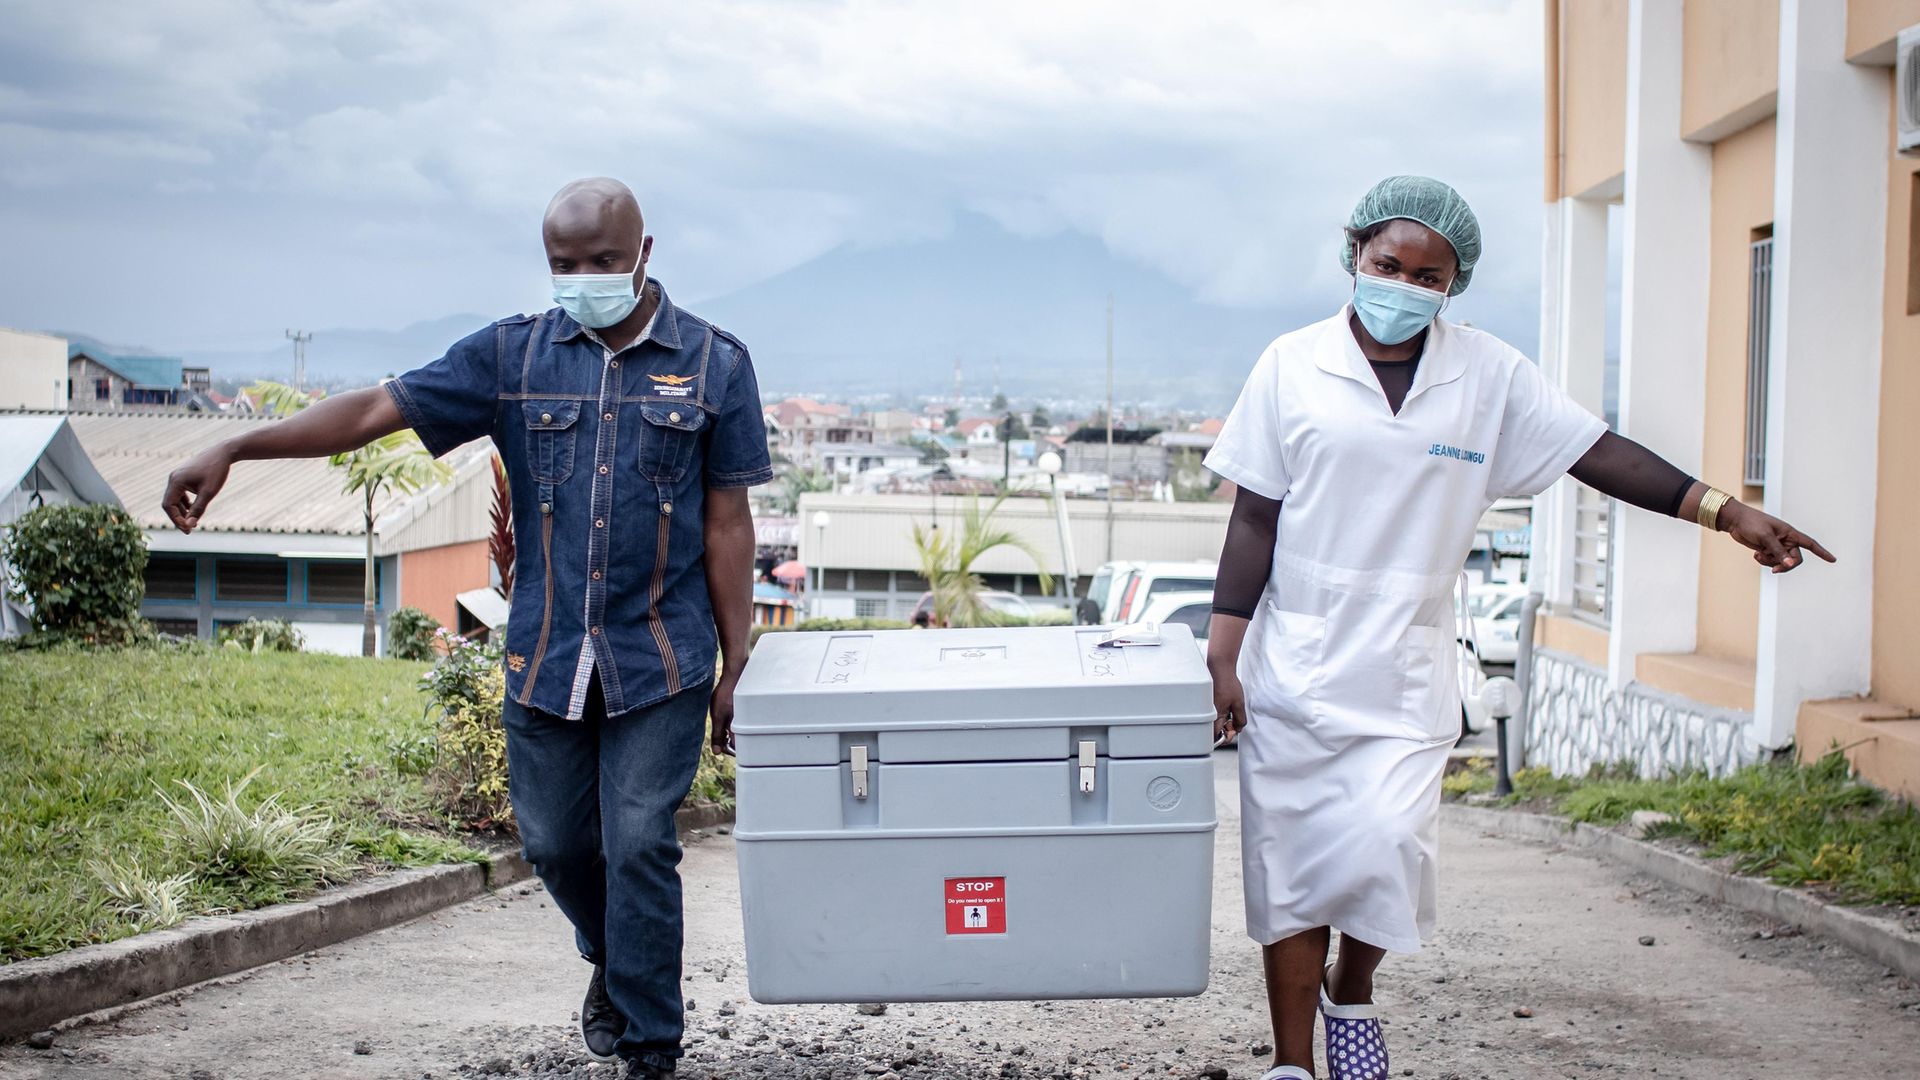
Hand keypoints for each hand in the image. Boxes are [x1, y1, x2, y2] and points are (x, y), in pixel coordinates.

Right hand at [162, 447, 233, 533]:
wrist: (223, 453)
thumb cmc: (217, 471)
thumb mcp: (209, 493)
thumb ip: (198, 509)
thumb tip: (189, 525)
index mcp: (175, 481)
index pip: (168, 506)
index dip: (176, 520)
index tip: (188, 530)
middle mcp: (173, 478)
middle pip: (170, 504)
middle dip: (178, 517)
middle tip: (189, 530)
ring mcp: (177, 477)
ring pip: (175, 499)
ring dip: (182, 511)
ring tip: (193, 523)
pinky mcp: (184, 476)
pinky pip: (180, 494)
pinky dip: (186, 503)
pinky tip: (195, 510)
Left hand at [709, 667, 740, 756]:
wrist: (734, 676)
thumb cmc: (726, 694)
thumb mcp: (718, 716)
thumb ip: (718, 735)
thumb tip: (717, 751)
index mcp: (740, 728)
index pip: (737, 750)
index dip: (727, 750)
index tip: (719, 745)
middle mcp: (747, 725)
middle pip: (738, 742)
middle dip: (727, 742)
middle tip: (719, 735)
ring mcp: (747, 717)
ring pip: (738, 732)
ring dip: (729, 733)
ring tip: (721, 724)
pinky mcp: (745, 711)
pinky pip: (739, 723)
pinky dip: (731, 724)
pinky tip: (725, 715)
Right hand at [1209, 659, 1247, 744]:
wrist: (1220, 668)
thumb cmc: (1228, 683)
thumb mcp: (1239, 704)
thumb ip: (1240, 719)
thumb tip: (1238, 728)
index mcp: (1215, 715)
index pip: (1216, 736)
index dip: (1226, 738)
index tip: (1233, 732)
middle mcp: (1208, 714)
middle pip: (1215, 731)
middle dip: (1226, 730)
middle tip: (1234, 722)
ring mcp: (1207, 709)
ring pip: (1215, 723)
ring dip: (1225, 722)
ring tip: (1231, 712)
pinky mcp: (1208, 704)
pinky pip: (1214, 715)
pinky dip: (1221, 715)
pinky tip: (1227, 707)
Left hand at [1719, 501, 1834, 573]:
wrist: (1735, 521)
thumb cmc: (1751, 523)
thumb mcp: (1765, 538)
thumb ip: (1778, 552)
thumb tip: (1791, 565)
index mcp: (1790, 533)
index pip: (1810, 544)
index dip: (1822, 552)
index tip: (1833, 560)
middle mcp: (1786, 540)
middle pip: (1795, 559)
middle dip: (1785, 566)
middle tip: (1775, 570)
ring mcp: (1776, 545)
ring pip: (1782, 562)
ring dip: (1771, 563)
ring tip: (1759, 555)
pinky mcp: (1767, 549)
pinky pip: (1771, 561)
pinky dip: (1764, 561)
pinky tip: (1755, 554)